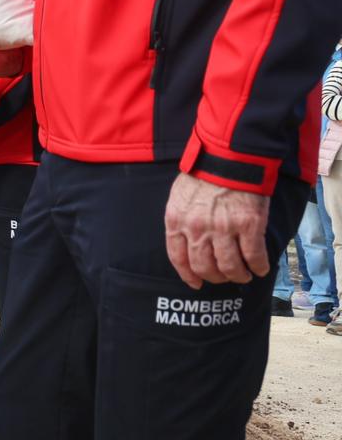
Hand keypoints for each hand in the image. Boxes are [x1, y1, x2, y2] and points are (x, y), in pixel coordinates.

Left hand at [164, 173, 271, 288]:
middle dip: (215, 277)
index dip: (188, 275)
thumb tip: (189, 241)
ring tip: (244, 275)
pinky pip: (254, 256)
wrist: (230, 156)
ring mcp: (224, 228)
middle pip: (204, 267)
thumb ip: (182, 219)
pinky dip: (259, 267)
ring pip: (229, 266)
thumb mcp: (180, 196)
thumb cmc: (205, 174)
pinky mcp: (249, 225)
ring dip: (237, 275)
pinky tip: (261, 269)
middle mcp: (198, 229)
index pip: (178, 258)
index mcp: (177, 221)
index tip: (196, 283)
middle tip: (224, 276)